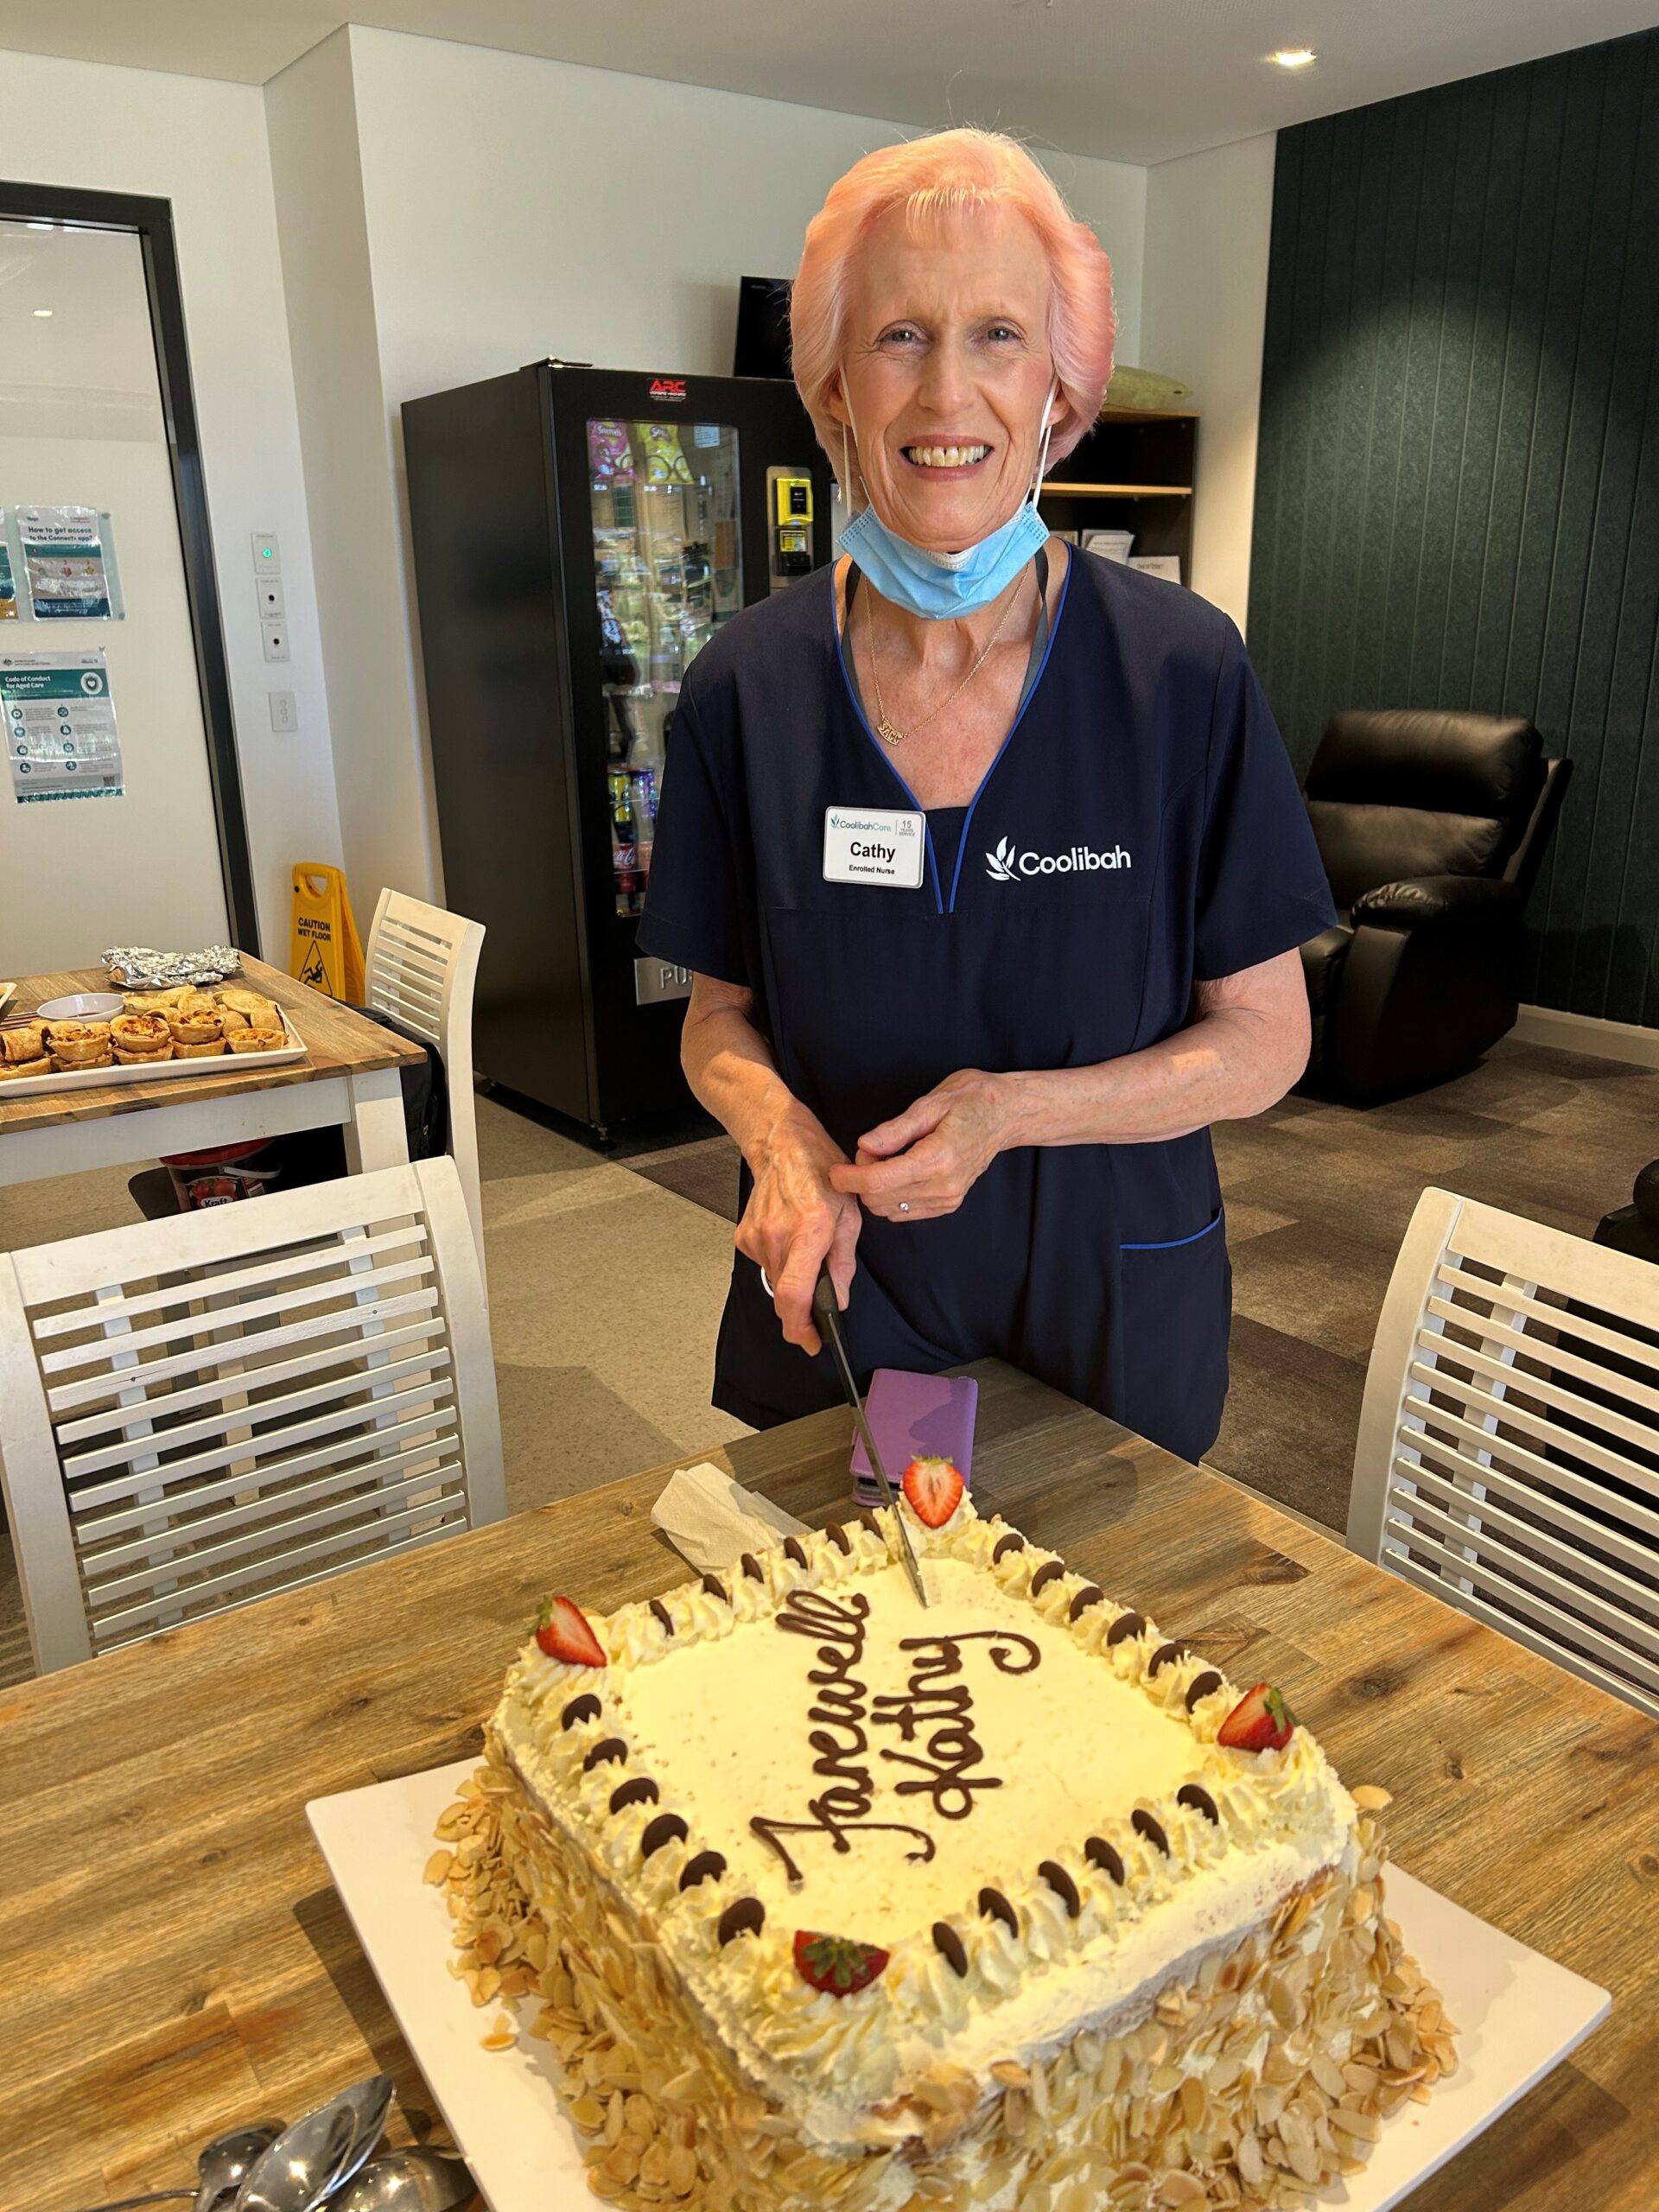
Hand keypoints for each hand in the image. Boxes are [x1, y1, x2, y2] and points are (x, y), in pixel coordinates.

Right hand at [736, 1105, 862, 1352]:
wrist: (781, 1144)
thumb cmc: (821, 1172)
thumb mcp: (850, 1215)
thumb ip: (843, 1263)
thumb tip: (838, 1302)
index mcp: (810, 1230)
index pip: (794, 1295)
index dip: (800, 1328)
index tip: (810, 1342)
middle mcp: (778, 1236)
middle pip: (786, 1295)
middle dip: (804, 1303)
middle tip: (820, 1288)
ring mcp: (756, 1236)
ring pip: (776, 1281)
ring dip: (793, 1277)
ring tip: (806, 1246)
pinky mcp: (744, 1236)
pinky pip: (766, 1264)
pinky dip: (780, 1260)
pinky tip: (789, 1236)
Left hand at [829, 1070, 1011, 1221]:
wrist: (1005, 1114)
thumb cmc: (970, 1100)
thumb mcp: (930, 1103)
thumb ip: (895, 1130)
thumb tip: (864, 1145)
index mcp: (937, 1159)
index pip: (879, 1181)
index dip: (849, 1178)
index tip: (834, 1170)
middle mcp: (944, 1185)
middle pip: (880, 1200)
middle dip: (862, 1179)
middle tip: (870, 1150)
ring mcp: (948, 1198)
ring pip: (889, 1210)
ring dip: (876, 1190)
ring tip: (886, 1159)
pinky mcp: (949, 1204)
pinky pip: (905, 1213)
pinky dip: (891, 1197)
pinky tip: (897, 1172)